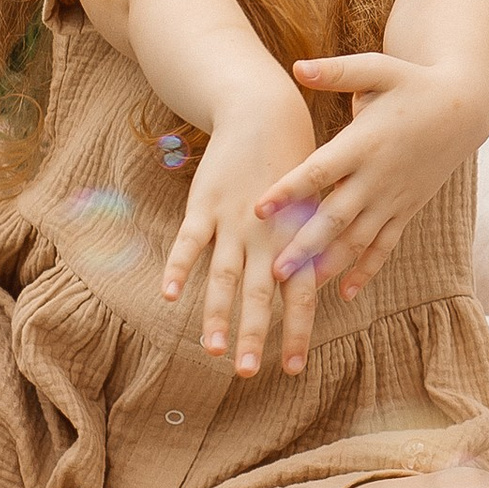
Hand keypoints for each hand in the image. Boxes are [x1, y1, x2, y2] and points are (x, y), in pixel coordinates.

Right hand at [162, 97, 316, 379]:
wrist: (265, 114)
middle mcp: (266, 235)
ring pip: (224, 276)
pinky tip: (168, 295)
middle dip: (255, 335)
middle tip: (250, 373)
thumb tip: (319, 289)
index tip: (294, 369)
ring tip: (213, 351)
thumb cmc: (292, 165)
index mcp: (296, 238)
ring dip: (217, 314)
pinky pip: (190, 242)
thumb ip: (308, 246)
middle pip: (260, 293)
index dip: (297, 331)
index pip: (300, 294)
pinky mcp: (204, 204)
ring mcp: (233, 221)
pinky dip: (178, 268)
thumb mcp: (311, 203)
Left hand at [256, 46, 488, 360]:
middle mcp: (378, 175)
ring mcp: (394, 196)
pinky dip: (367, 269)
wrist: (464, 106)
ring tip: (301, 290)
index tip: (259, 209)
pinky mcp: (406, 208)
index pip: (320, 171)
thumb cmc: (412, 83)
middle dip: (305, 245)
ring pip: (358, 238)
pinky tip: (346, 292)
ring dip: (330, 265)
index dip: (290, 191)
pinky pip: (385, 244)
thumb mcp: (378, 69)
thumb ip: (337, 72)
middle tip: (275, 272)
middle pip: (336, 216)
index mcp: (364, 141)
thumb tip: (296, 68)